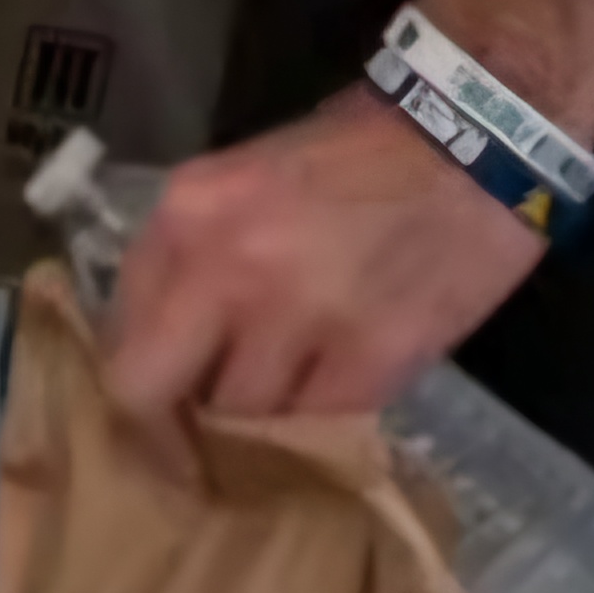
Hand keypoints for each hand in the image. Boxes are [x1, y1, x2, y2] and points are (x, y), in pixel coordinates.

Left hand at [103, 90, 548, 448]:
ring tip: (275, 418)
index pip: (120, 335)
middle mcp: (227, 269)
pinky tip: (330, 410)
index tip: (146, 416)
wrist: (473, 137)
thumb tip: (165, 346)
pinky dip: (320, 430)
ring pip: (242, 422)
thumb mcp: (240, 185)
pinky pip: (320, 426)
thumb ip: (193, 260)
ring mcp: (301, 318)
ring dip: (253, 429)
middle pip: (152, 392)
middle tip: (189, 455)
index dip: (129, 386)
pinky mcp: (375, 358)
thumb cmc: (354, 153)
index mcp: (186, 215)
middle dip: (165, 433)